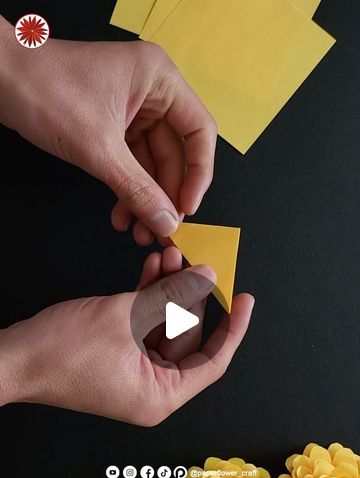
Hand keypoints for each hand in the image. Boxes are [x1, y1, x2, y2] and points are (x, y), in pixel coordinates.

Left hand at [0, 16, 216, 243]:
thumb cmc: (46, 91)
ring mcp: (132, 110)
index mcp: (160, 80)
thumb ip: (138, 189)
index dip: (199, 173)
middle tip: (160, 228)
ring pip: (152, 164)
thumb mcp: (99, 148)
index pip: (200, 131)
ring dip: (146, 199)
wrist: (0, 80)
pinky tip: (121, 215)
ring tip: (139, 231)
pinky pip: (131, 164)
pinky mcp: (113, 126)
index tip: (187, 207)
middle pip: (176, 154)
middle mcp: (152, 93)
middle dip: (165, 195)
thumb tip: (166, 222)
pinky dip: (127, 190)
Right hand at [0, 247, 253, 425]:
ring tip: (171, 256)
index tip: (245, 301)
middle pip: (186, 338)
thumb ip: (170, 296)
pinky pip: (144, 326)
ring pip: (164, 326)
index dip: (233, 329)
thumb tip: (203, 279)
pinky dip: (148, 299)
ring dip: (167, 291)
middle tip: (196, 263)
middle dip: (190, 296)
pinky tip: (153, 270)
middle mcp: (151, 389)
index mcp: (160, 396)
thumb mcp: (124, 317)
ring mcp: (134, 373)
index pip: (212, 362)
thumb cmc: (60, 353)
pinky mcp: (118, 357)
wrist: (13, 358)